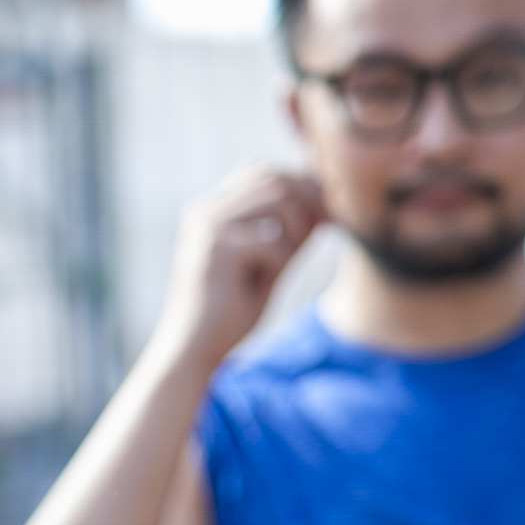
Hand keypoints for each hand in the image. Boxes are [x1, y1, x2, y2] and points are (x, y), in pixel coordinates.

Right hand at [163, 166, 326, 363]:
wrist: (193, 352)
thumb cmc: (229, 315)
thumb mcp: (269, 266)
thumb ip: (290, 235)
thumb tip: (325, 204)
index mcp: (212, 210)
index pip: (262, 172)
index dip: (301, 184)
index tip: (328, 211)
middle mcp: (205, 210)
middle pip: (272, 177)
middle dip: (309, 198)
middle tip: (330, 224)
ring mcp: (207, 226)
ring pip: (277, 199)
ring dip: (297, 229)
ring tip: (288, 263)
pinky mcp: (215, 250)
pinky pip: (271, 241)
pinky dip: (281, 261)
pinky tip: (263, 285)